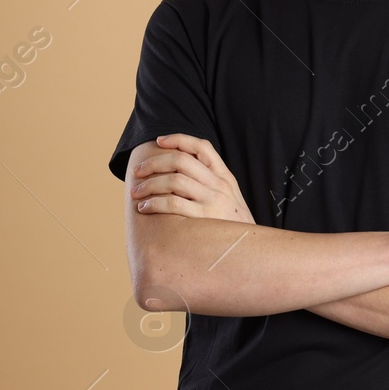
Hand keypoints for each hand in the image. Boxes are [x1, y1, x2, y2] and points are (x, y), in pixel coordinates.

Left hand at [130, 133, 255, 224]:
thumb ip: (212, 184)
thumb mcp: (231, 198)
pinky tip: (145, 208)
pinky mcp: (205, 218)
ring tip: (136, 192)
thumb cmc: (234, 225)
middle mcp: (219, 185)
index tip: (159, 141)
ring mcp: (213, 201)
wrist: (251, 250)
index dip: (178, 139)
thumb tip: (181, 173)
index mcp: (225, 176)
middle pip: (181, 160)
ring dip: (149, 184)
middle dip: (153, 163)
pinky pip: (173, 204)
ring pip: (174, 180)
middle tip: (137, 172)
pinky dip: (154, 203)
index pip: (202, 147)